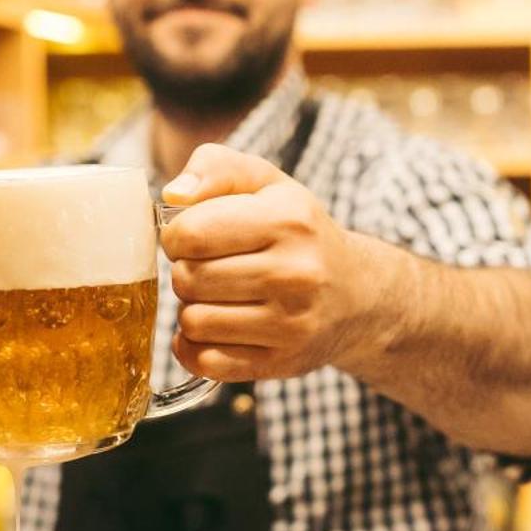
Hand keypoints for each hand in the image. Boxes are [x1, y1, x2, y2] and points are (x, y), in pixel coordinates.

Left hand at [159, 144, 378, 381]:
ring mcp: (292, 324)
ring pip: (193, 322)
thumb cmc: (298, 234)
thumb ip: (215, 168)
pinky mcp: (282, 362)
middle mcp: (297, 274)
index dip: (177, 235)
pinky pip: (205, 362)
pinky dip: (196, 346)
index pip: (192, 233)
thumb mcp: (266, 183)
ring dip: (193, 309)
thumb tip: (173, 194)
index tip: (193, 237)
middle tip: (208, 267)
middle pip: (188, 279)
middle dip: (186, 272)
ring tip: (217, 297)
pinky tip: (216, 328)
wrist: (357, 295)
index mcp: (289, 220)